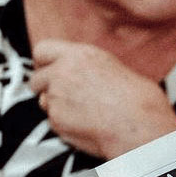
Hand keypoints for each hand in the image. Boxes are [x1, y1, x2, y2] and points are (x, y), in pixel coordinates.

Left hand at [30, 39, 175, 159]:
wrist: (139, 126)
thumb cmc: (138, 101)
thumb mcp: (113, 68)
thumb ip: (87, 67)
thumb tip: (81, 74)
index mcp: (79, 55)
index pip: (42, 50)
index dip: (44, 63)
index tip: (48, 70)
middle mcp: (62, 73)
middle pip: (36, 79)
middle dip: (46, 88)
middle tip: (63, 97)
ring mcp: (56, 97)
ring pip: (44, 103)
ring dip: (56, 108)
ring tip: (82, 114)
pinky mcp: (56, 120)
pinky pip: (53, 123)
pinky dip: (65, 126)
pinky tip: (87, 126)